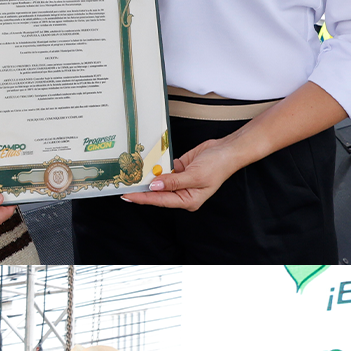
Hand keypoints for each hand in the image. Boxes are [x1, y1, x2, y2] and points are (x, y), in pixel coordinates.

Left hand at [124, 133, 248, 210]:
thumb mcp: (195, 175)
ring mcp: (180, 181)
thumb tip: (155, 185)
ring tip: (129, 176)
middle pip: (157, 193)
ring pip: (159, 181)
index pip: (160, 200)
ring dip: (146, 178)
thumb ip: (174, 181)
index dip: (143, 198)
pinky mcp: (179, 170)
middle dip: (141, 189)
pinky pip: (163, 170)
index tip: (128, 195)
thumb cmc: (218, 166)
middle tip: (123, 186)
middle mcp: (183, 193)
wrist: (227, 150)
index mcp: (188, 200)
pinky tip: (144, 166)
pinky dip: (155, 167)